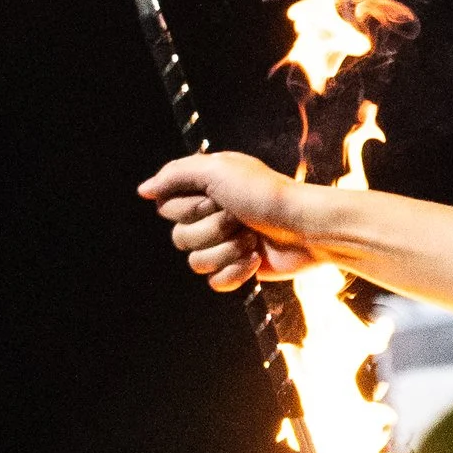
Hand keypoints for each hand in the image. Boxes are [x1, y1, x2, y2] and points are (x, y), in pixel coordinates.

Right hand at [138, 151, 317, 288]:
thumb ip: (176, 175)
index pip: (166, 209)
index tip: (215, 199)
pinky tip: (256, 260)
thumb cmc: (267, 194)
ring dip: (226, 251)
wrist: (308, 227)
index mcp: (205, 190)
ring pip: (195, 262)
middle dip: (212, 230)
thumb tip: (144, 190)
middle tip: (240, 218)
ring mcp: (225, 244)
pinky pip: (215, 282)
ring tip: (252, 239)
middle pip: (179, 238)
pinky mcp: (240, 268)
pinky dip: (235, 273)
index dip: (188, 209)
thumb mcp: (219, 169)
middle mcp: (211, 216)